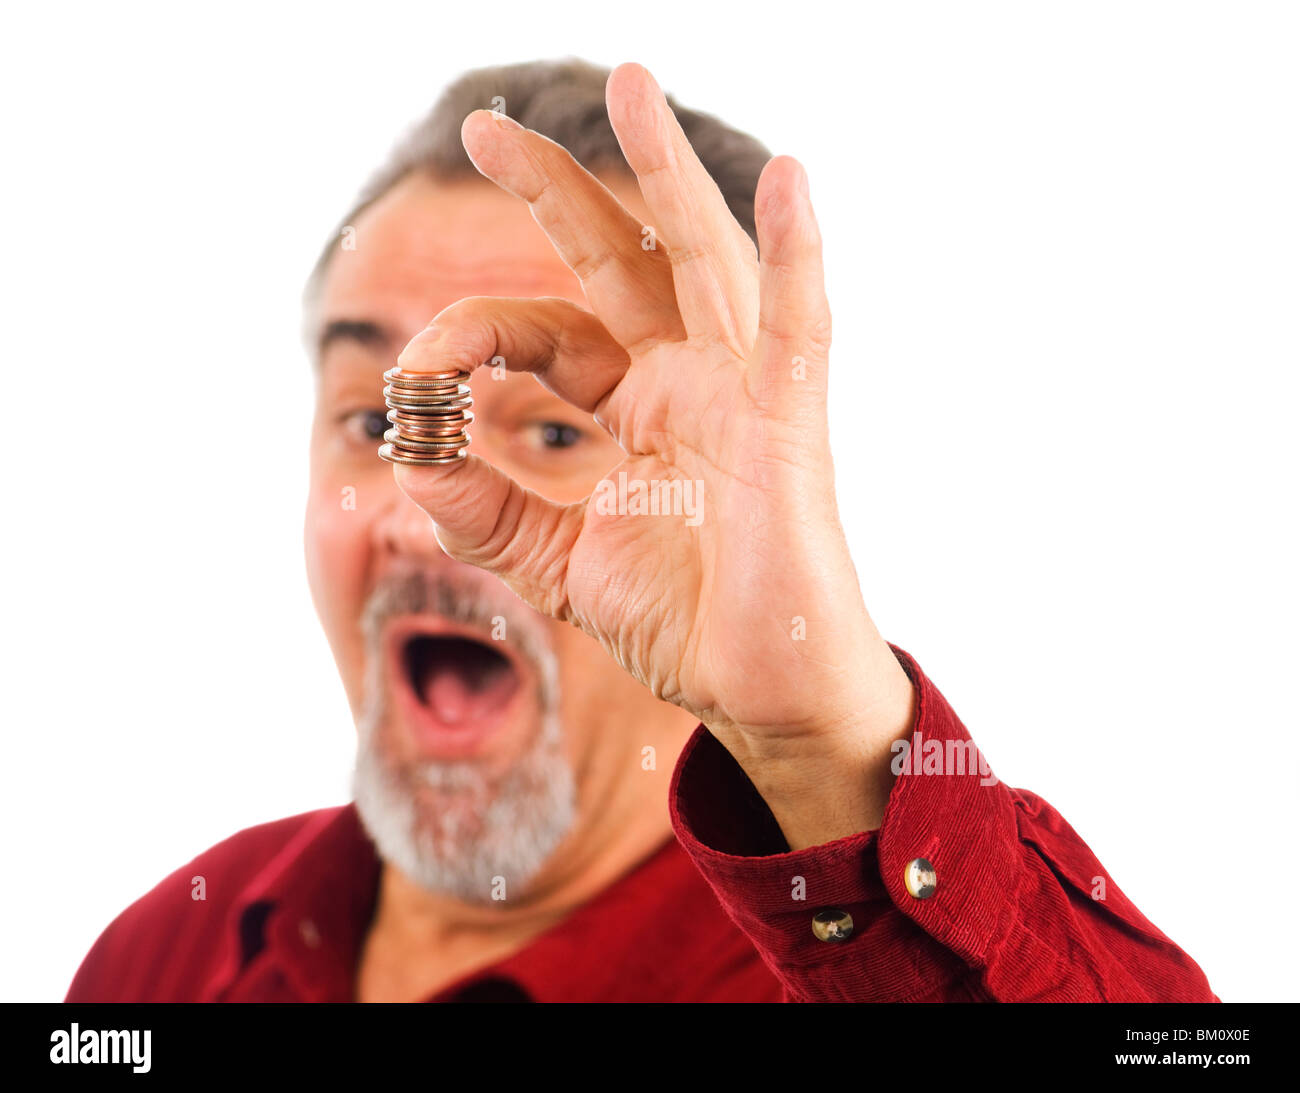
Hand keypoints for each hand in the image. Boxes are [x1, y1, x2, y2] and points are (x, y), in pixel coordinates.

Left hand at [392, 63, 914, 847]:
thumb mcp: (554, 561)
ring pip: (704, 263)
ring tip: (634, 87)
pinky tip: (787, 179)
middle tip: (484, 131)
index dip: (465, 342)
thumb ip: (482, 511)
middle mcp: (684, 383)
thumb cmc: (680, 618)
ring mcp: (740, 396)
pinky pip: (797, 332)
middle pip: (620, 260)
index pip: (538, 335)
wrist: (761, 689)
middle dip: (556, 191)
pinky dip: (794, 257)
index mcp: (630, 407)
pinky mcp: (789, 430)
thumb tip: (408, 457)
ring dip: (670, 174)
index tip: (411, 383)